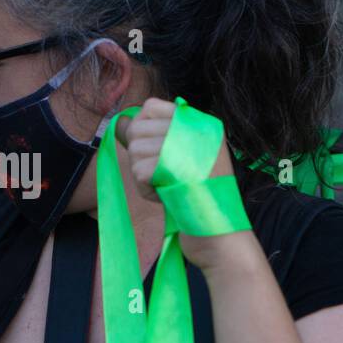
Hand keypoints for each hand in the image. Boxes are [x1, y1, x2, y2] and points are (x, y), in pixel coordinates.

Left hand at [114, 97, 249, 273]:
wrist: (220, 235)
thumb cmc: (197, 198)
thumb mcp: (181, 160)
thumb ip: (153, 138)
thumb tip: (121, 122)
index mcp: (202, 124)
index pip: (151, 106)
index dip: (142, 130)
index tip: (154, 154)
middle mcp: (198, 130)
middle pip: (138, 128)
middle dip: (140, 158)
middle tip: (161, 177)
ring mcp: (190, 148)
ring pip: (135, 150)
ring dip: (143, 177)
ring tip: (167, 189)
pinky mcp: (177, 168)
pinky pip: (139, 172)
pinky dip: (146, 191)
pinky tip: (166, 198)